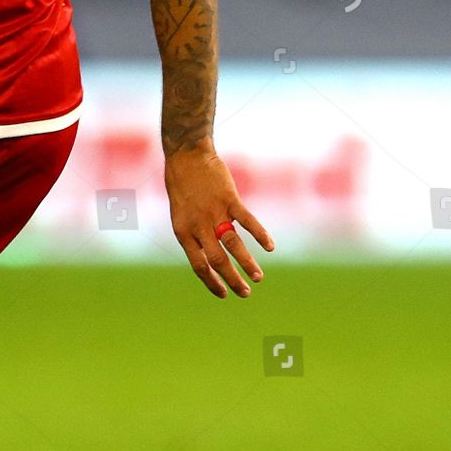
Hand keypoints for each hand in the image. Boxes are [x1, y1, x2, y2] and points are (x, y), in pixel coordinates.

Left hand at [164, 143, 273, 298]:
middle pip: (217, 260)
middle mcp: (198, 225)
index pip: (198, 265)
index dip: (211, 282)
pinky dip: (260, 234)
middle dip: (232, 279)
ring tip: (258, 278)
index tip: (223, 294)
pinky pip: (247, 221)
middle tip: (245, 293)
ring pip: (233, 244)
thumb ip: (195, 234)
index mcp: (183, 232)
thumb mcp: (181, 214)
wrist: (186, 156)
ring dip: (247, 263)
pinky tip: (270, 247)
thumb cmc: (183, 186)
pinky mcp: (229, 199)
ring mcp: (214, 212)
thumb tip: (210, 257)